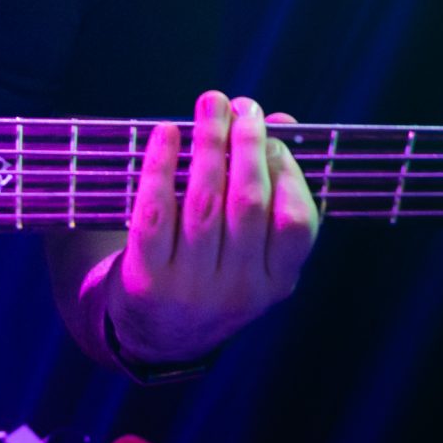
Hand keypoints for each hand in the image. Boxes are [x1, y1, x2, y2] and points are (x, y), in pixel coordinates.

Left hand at [110, 91, 320, 365]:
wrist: (156, 337)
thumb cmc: (213, 274)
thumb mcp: (253, 250)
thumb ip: (271, 189)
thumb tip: (281, 121)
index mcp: (276, 283)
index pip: (296, 222)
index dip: (287, 172)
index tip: (274, 136)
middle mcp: (238, 290)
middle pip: (248, 204)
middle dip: (247, 145)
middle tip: (242, 106)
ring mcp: (190, 289)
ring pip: (203, 203)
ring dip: (208, 144)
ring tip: (210, 104)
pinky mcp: (146, 281)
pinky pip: (154, 214)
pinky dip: (160, 168)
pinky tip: (165, 133)